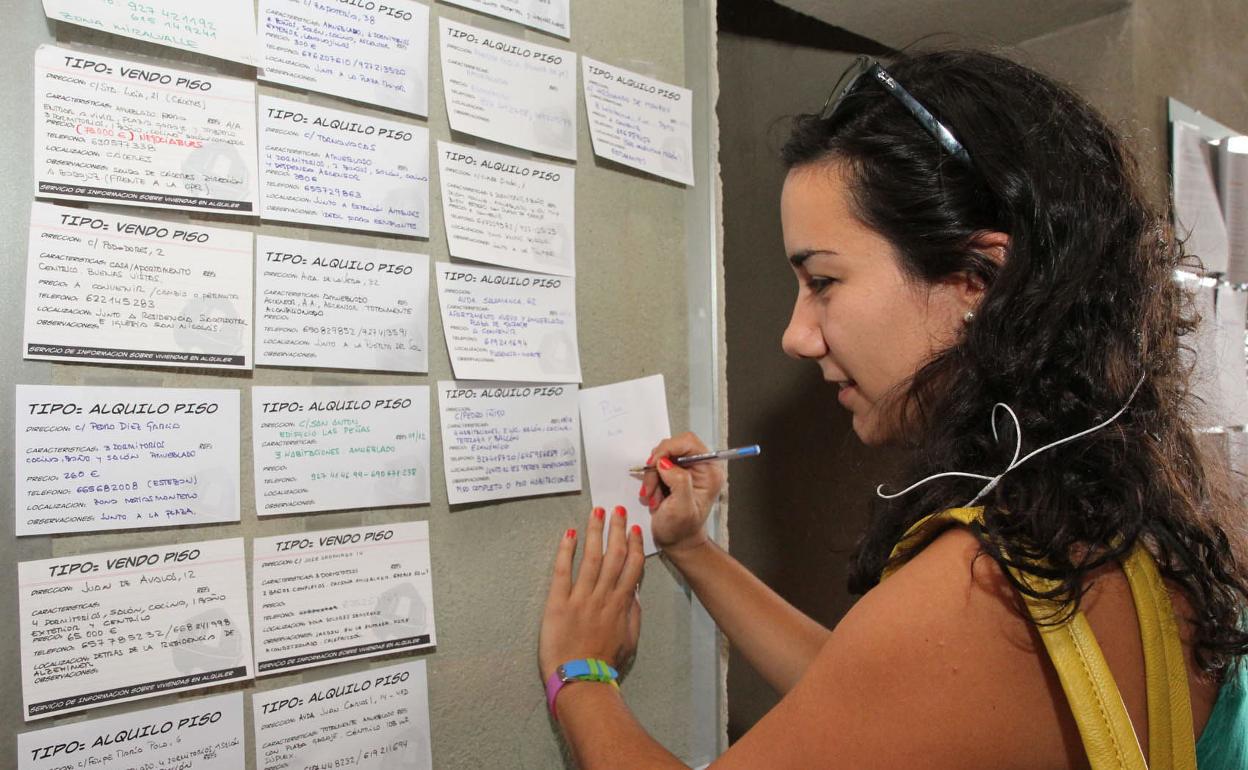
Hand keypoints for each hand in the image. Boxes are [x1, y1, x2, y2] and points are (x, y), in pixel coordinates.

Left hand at [539, 506, 643, 682]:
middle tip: (617, 509)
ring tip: (597, 512)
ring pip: (591, 557)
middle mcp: (604, 595)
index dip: (634, 544)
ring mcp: (581, 597)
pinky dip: (566, 551)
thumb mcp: (630, 641)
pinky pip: (563, 571)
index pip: (632, 566)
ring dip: (595, 532)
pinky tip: (569, 533)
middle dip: (617, 530)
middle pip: (613, 555)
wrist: (581, 680)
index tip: (635, 528)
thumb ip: (633, 615)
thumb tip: (635, 594)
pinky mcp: (559, 602)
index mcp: (621, 604)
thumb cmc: (605, 664)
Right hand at [641, 432, 725, 554]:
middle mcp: (700, 467)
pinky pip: (657, 466)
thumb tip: (666, 463)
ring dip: (652, 476)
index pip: (689, 442)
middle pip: (673, 447)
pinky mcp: (675, 473)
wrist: (676, 540)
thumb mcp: (681, 508)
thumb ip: (678, 482)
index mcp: (709, 471)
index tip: (656, 463)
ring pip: (661, 457)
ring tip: (654, 496)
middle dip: (657, 466)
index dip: (669, 448)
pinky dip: (651, 480)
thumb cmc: (682, 529)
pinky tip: (654, 495)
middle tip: (652, 486)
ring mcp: (687, 469)